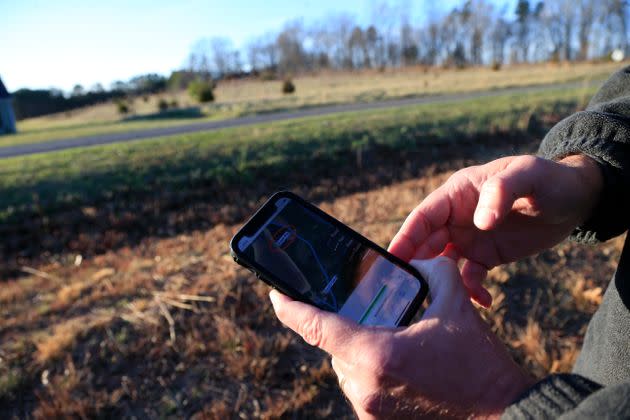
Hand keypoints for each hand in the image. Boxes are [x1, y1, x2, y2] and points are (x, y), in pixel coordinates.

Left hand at [270, 257, 533, 418]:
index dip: (291, 308)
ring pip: (347, 367)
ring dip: (359, 348)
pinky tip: (397, 361)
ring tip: (390, 336)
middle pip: (335, 345)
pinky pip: (360, 386)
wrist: (499, 411)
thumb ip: (430, 272)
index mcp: (376, 355)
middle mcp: (365, 386)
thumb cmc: (476, 361)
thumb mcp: (454, 303)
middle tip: (365, 312)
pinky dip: (370, 369)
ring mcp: (369, 409)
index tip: (276, 294)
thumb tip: (414, 263)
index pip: (317, 327)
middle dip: (345, 325)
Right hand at [388, 154, 602, 305]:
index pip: (423, 217)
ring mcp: (470, 238)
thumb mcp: (527, 175)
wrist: (574, 199)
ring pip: (443, 263)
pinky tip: (484, 302)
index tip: (391, 260)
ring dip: (440, 282)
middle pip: (426, 243)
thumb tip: (479, 223)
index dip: (405, 237)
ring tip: (442, 303)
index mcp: (457, 194)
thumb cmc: (548, 178)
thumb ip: (501, 192)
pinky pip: (469, 277)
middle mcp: (457, 217)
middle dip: (416, 265)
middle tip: (406, 291)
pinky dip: (471, 291)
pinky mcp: (486, 256)